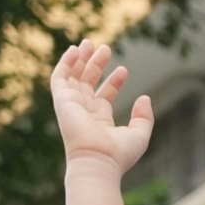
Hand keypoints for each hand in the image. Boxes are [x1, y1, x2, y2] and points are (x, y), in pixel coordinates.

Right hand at [50, 41, 156, 176]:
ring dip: (80, 60)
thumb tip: (145, 98)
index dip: (114, 82)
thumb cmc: (118, 154)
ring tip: (90, 43)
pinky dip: (65, 63)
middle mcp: (84, 112)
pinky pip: (60, 78)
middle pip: (87, 83)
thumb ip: (144, 117)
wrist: (97, 161)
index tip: (124, 70)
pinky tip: (75, 50)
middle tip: (105, 48)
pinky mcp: (62, 101)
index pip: (104, 96)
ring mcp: (72, 106)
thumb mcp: (139, 134)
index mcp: (100, 120)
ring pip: (73, 77)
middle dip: (95, 65)